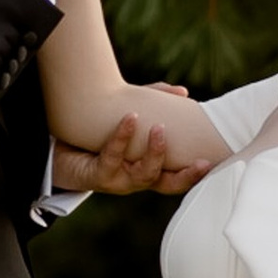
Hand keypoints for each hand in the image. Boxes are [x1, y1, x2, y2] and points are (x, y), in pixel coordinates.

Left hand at [52, 102, 219, 198]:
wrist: (62, 149)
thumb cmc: (103, 134)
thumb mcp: (132, 116)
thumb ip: (155, 102)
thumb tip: (183, 92)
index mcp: (150, 169)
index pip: (179, 176)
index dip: (197, 174)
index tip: (214, 163)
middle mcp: (137, 179)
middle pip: (167, 184)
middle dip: (185, 175)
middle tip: (200, 161)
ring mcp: (119, 180)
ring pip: (143, 174)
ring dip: (155, 153)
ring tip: (159, 129)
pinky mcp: (99, 175)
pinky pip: (113, 158)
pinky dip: (122, 138)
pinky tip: (129, 119)